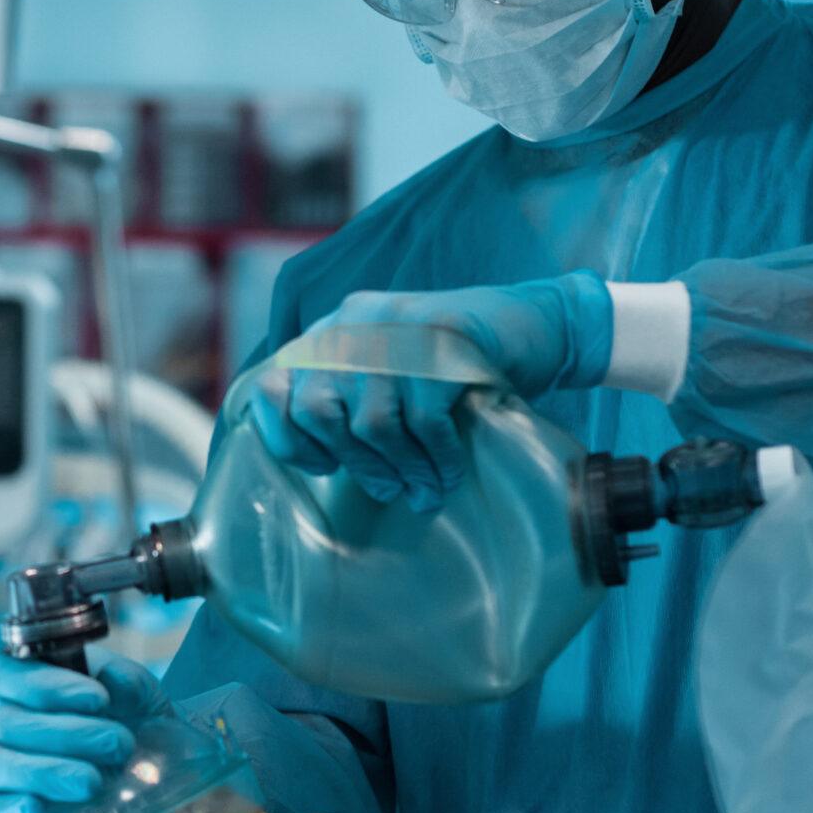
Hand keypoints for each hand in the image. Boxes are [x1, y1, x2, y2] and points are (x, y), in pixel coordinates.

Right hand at [0, 651, 168, 812]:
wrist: (135, 764)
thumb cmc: (125, 717)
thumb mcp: (135, 694)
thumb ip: (127, 682)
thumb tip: (116, 683)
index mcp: (17, 678)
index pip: (9, 675)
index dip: (49, 687)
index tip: (99, 700)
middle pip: (9, 723)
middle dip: (67, 734)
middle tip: (118, 744)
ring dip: (46, 772)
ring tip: (93, 781)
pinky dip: (10, 809)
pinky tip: (37, 810)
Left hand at [249, 272, 611, 511]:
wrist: (537, 324)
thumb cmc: (455, 364)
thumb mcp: (389, 372)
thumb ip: (348, 399)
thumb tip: (320, 460)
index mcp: (332, 329)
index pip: (275, 387)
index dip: (291, 437)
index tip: (323, 465)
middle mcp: (352, 323)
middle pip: (318, 410)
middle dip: (355, 462)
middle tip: (389, 489)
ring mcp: (395, 330)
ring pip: (371, 424)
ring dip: (400, 468)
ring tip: (422, 489)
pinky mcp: (439, 346)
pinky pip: (423, 424)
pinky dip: (437, 459)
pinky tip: (449, 474)